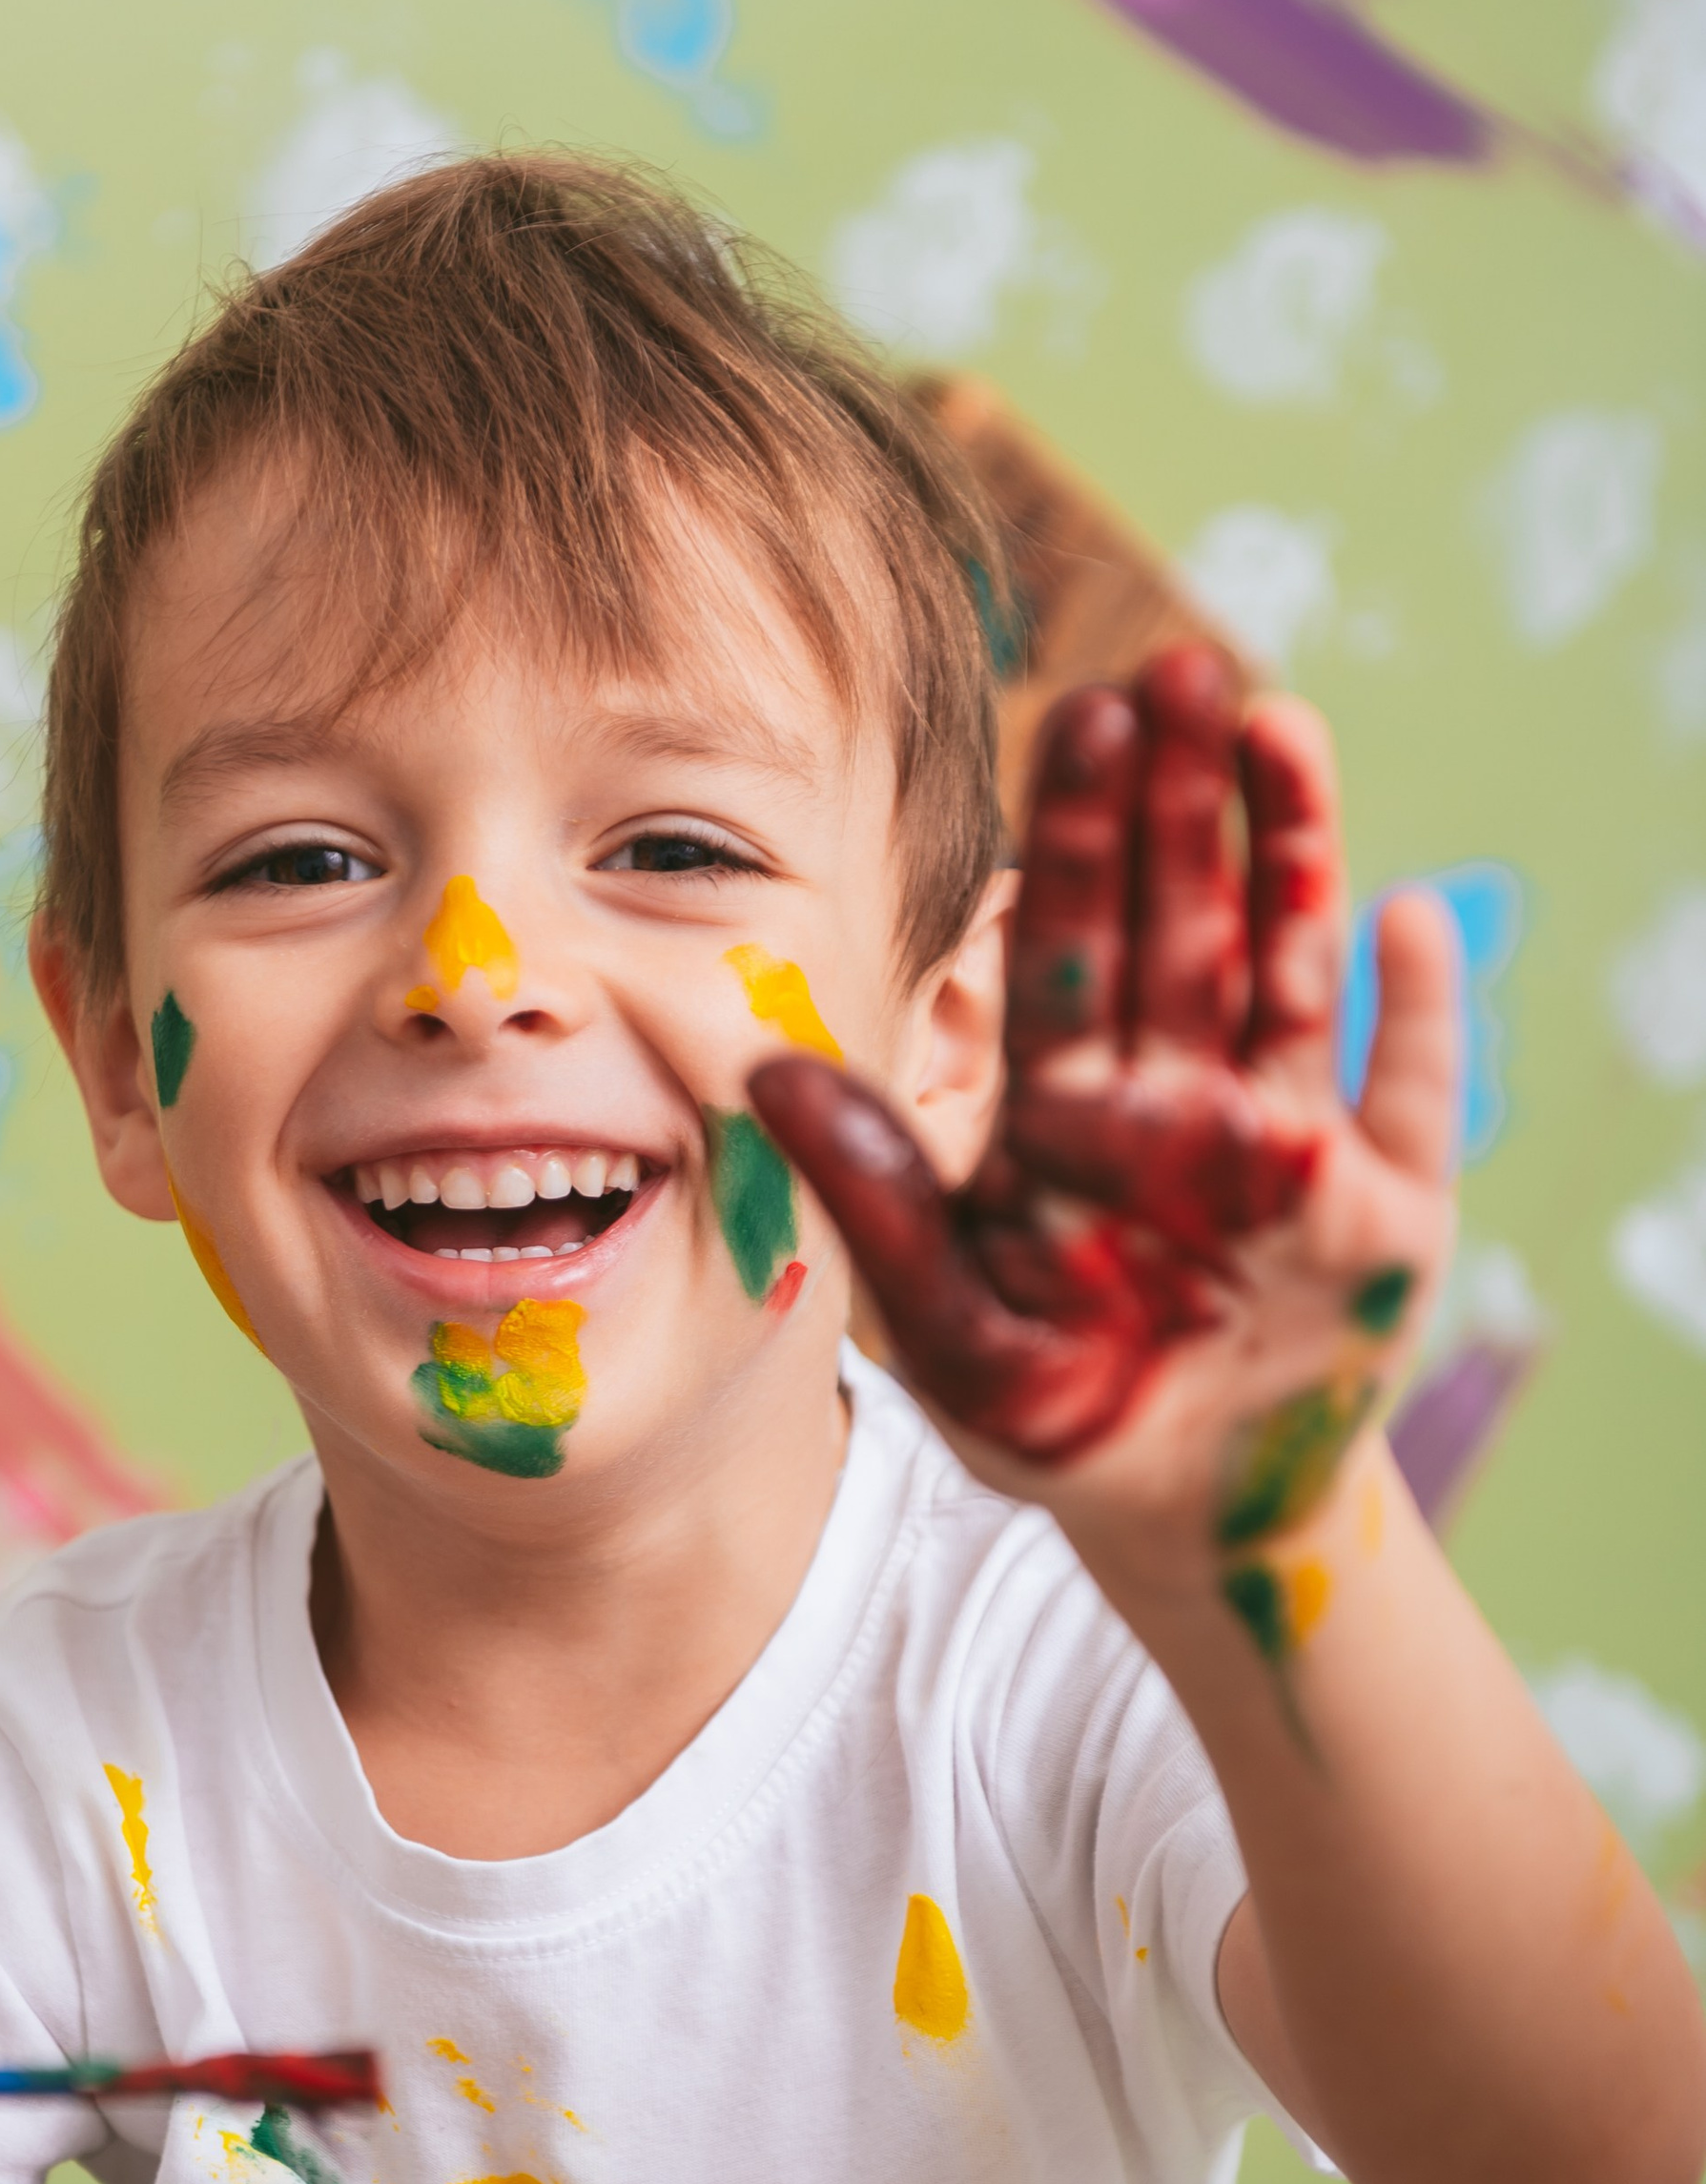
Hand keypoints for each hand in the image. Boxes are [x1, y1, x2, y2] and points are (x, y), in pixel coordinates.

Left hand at [752, 645, 1457, 1595]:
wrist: (1181, 1519)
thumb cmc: (1054, 1417)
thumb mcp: (944, 1326)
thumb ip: (876, 1195)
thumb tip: (767, 1071)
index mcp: (1070, 1112)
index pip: (1066, 946)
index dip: (1075, 834)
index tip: (1077, 710)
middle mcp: (1179, 1102)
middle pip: (1179, 924)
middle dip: (1181, 798)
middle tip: (1180, 663)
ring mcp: (1286, 1141)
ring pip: (1288, 969)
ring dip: (1290, 848)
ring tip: (1279, 722)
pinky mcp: (1383, 1206)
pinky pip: (1408, 1095)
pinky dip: (1416, 1015)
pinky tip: (1409, 921)